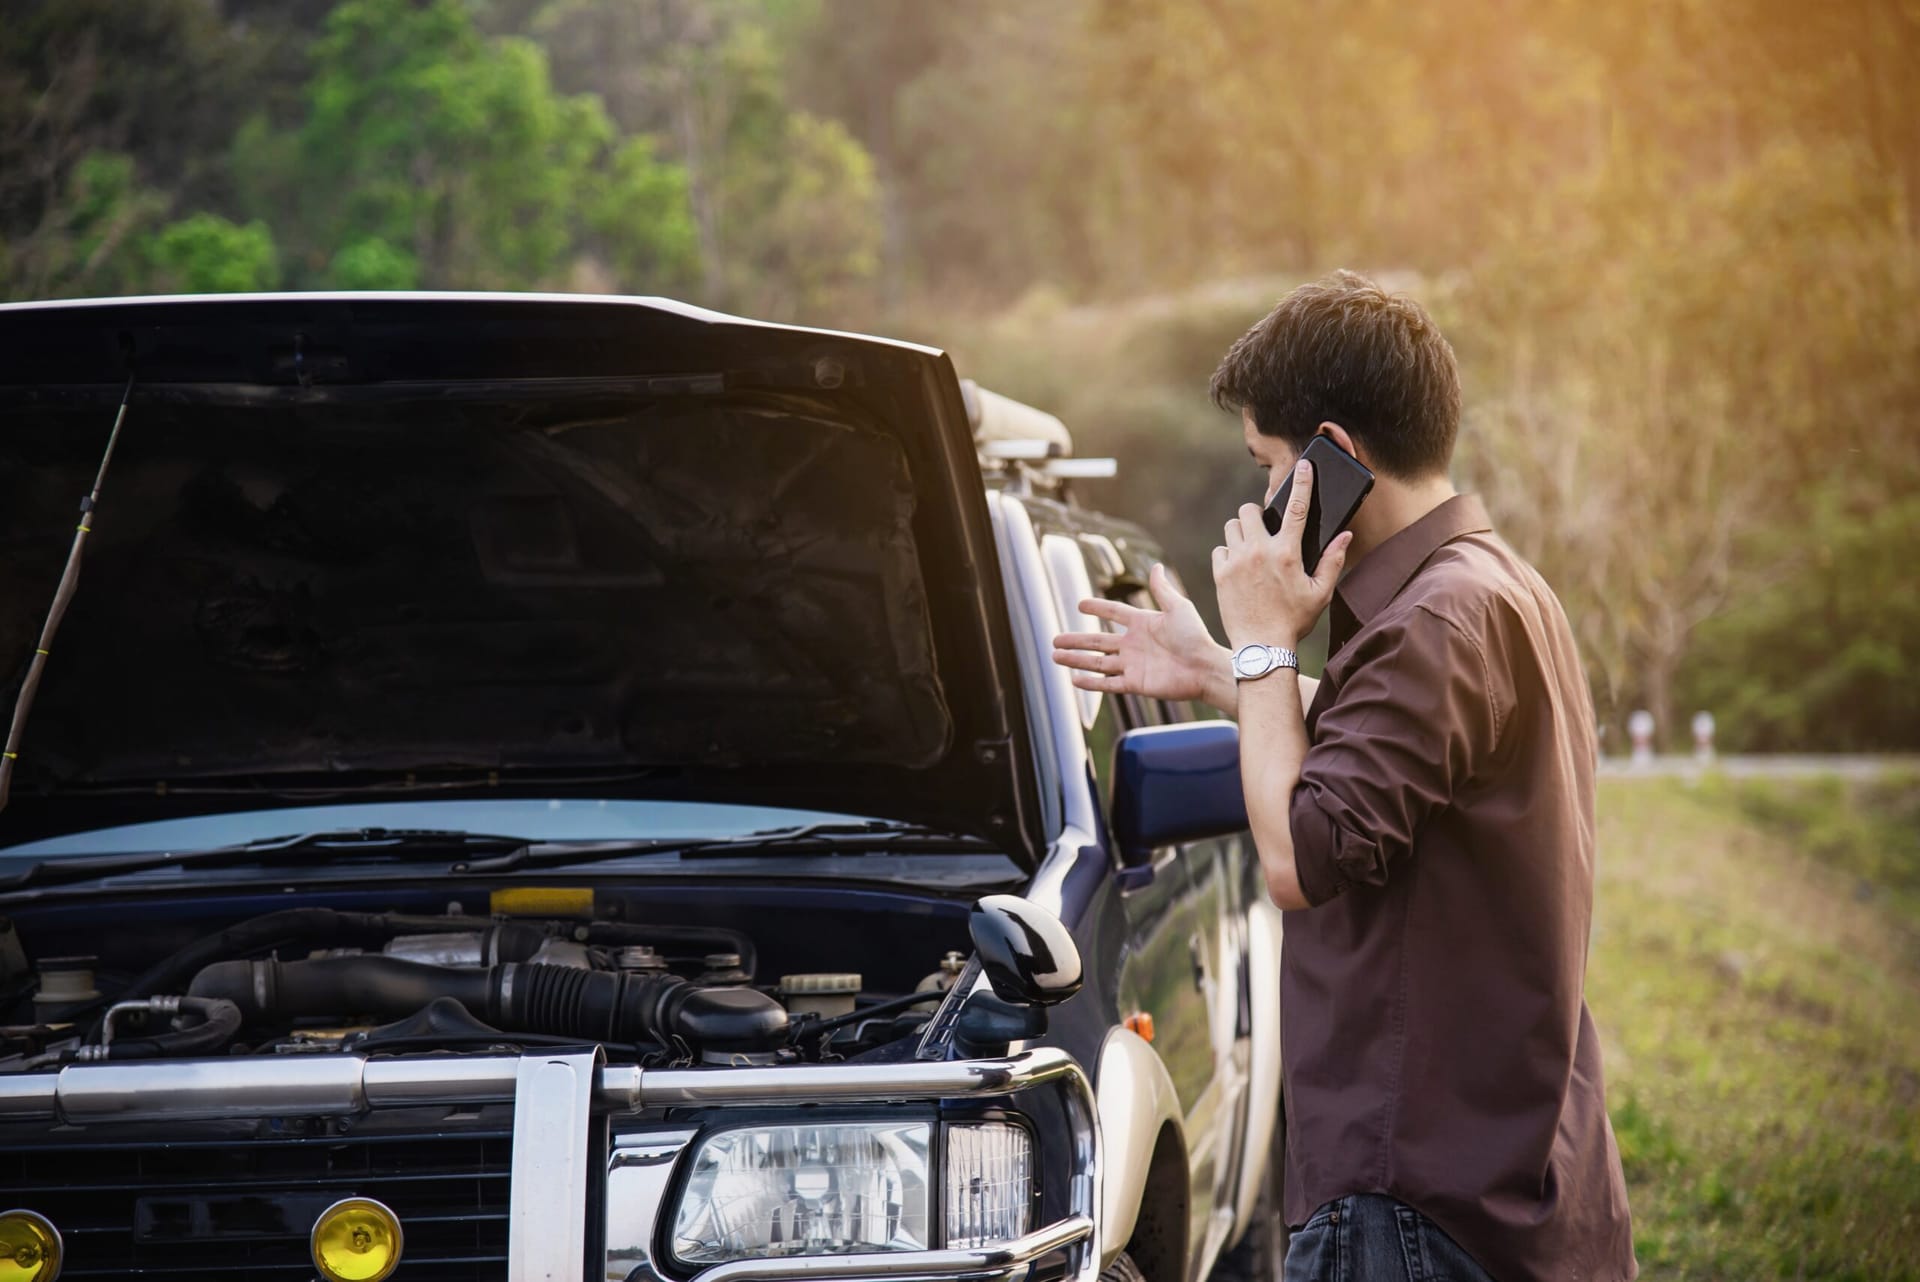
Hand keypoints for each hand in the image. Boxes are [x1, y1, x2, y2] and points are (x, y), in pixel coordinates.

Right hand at [1052, 563, 1227, 703]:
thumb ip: (1162, 590)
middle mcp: (1133, 645)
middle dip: (1075, 641)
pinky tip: (1074, 680)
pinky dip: (1091, 683)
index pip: (1114, 613)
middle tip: (1054, 640)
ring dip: (1076, 660)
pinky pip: (1108, 683)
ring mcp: (1132, 665)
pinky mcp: (1135, 683)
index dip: (1098, 607)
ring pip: (1097, 662)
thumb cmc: (1195, 636)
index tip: (1080, 604)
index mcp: (1142, 624)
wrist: (1205, 667)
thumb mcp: (1179, 608)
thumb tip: (1156, 566)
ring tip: (1055, 657)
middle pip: (1097, 641)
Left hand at [1213, 457, 1351, 648]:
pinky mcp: (1220, 574)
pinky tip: (1238, 568)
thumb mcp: (1320, 593)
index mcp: (1287, 553)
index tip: (1305, 465)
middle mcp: (1260, 551)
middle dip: (1257, 515)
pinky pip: (1220, 549)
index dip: (1303, 483)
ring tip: (1251, 549)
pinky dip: (1228, 553)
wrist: (1261, 647)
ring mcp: (1237, 562)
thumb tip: (1345, 535)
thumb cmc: (1294, 621)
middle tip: (1265, 531)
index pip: (1297, 508)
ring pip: (1232, 527)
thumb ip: (1332, 561)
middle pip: (1250, 511)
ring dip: (1241, 532)